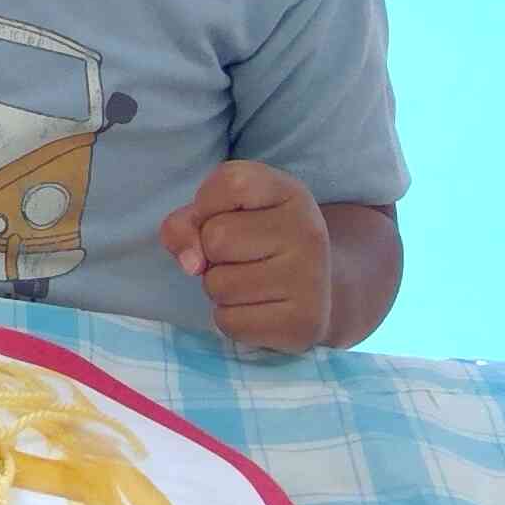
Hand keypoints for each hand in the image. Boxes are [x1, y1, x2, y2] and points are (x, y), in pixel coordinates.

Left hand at [156, 160, 330, 351]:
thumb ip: (187, 223)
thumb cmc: (256, 243)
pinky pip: (229, 321)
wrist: (318, 291)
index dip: (208, 204)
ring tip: (252, 282)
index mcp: (291, 192)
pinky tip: (259, 308)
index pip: (231, 182)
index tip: (225, 215)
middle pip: (216, 238)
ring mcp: (311, 278)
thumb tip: (191, 263)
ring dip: (220, 288)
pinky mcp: (304, 323)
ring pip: (218, 285)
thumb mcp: (221, 214)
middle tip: (243, 257)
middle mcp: (308, 230)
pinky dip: (231, 318)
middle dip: (212, 253)